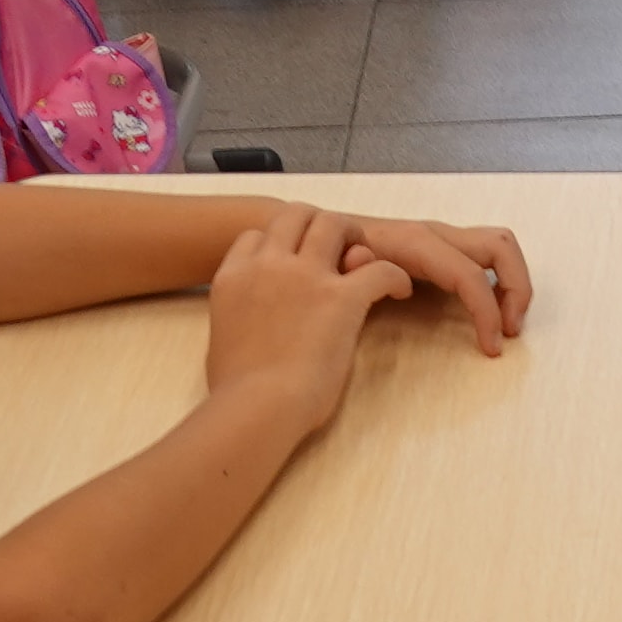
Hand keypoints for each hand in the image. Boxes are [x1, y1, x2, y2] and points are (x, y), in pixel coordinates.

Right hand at [202, 208, 415, 434]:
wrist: (255, 407)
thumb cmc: (235, 389)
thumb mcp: (223, 337)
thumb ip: (240, 315)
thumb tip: (253, 323)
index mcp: (234, 276)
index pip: (256, 234)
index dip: (278, 243)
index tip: (292, 259)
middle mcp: (268, 264)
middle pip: (296, 214)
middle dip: (317, 223)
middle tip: (337, 245)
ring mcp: (305, 276)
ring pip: (334, 224)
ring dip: (353, 236)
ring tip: (365, 258)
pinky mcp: (342, 297)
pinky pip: (379, 268)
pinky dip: (394, 277)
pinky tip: (399, 291)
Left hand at [339, 216, 530, 353]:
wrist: (315, 232)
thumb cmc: (327, 255)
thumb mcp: (336, 266)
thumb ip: (352, 267)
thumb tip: (362, 262)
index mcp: (415, 242)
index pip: (468, 274)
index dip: (485, 311)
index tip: (491, 348)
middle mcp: (435, 235)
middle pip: (500, 246)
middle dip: (517, 288)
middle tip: (510, 331)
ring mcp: (439, 240)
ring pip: (497, 249)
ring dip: (512, 285)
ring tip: (506, 325)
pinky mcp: (437, 250)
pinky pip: (482, 259)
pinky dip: (496, 283)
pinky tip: (485, 315)